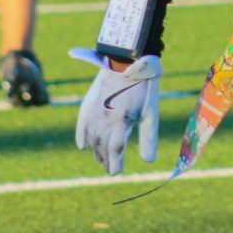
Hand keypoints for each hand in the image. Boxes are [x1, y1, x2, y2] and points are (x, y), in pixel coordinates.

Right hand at [70, 47, 161, 174]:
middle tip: (110, 170)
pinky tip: (83, 146)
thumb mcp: (150, 111)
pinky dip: (82, 136)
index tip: (117, 172)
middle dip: (105, 160)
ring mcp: (95, 111)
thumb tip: (148, 162)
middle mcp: (104, 118)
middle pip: (102, 147)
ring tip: (100, 160)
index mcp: (121, 121)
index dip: (115, 164)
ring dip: (95, 151)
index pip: (115, 151)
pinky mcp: (89, 103)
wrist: (127, 60)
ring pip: (92, 138)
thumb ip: (148, 137)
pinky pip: (82, 124)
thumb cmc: (143, 86)